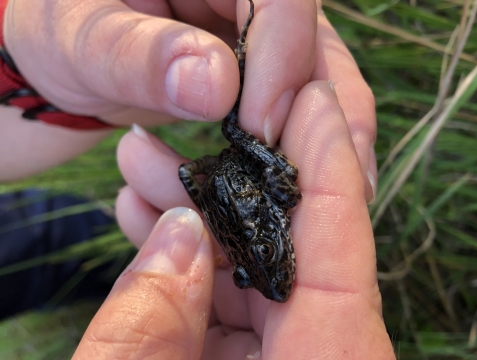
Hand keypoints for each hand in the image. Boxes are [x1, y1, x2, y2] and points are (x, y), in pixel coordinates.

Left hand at [4, 0, 375, 199]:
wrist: (52, 65)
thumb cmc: (52, 38)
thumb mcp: (74, 41)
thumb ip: (136, 57)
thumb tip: (215, 86)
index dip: (282, 54)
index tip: (259, 127)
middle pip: (313, 39)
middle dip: (331, 108)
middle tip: (339, 175)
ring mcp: (246, 38)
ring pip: (314, 77)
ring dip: (326, 135)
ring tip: (339, 190)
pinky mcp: (245, 77)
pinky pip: (288, 107)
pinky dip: (296, 146)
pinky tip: (296, 181)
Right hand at [96, 81, 393, 358]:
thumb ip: (150, 327)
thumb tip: (178, 234)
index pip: (341, 259)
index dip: (328, 170)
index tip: (313, 100)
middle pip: (299, 253)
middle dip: (237, 183)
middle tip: (199, 125)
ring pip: (259, 271)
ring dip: (202, 219)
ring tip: (145, 170)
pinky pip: (237, 304)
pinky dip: (196, 266)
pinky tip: (153, 228)